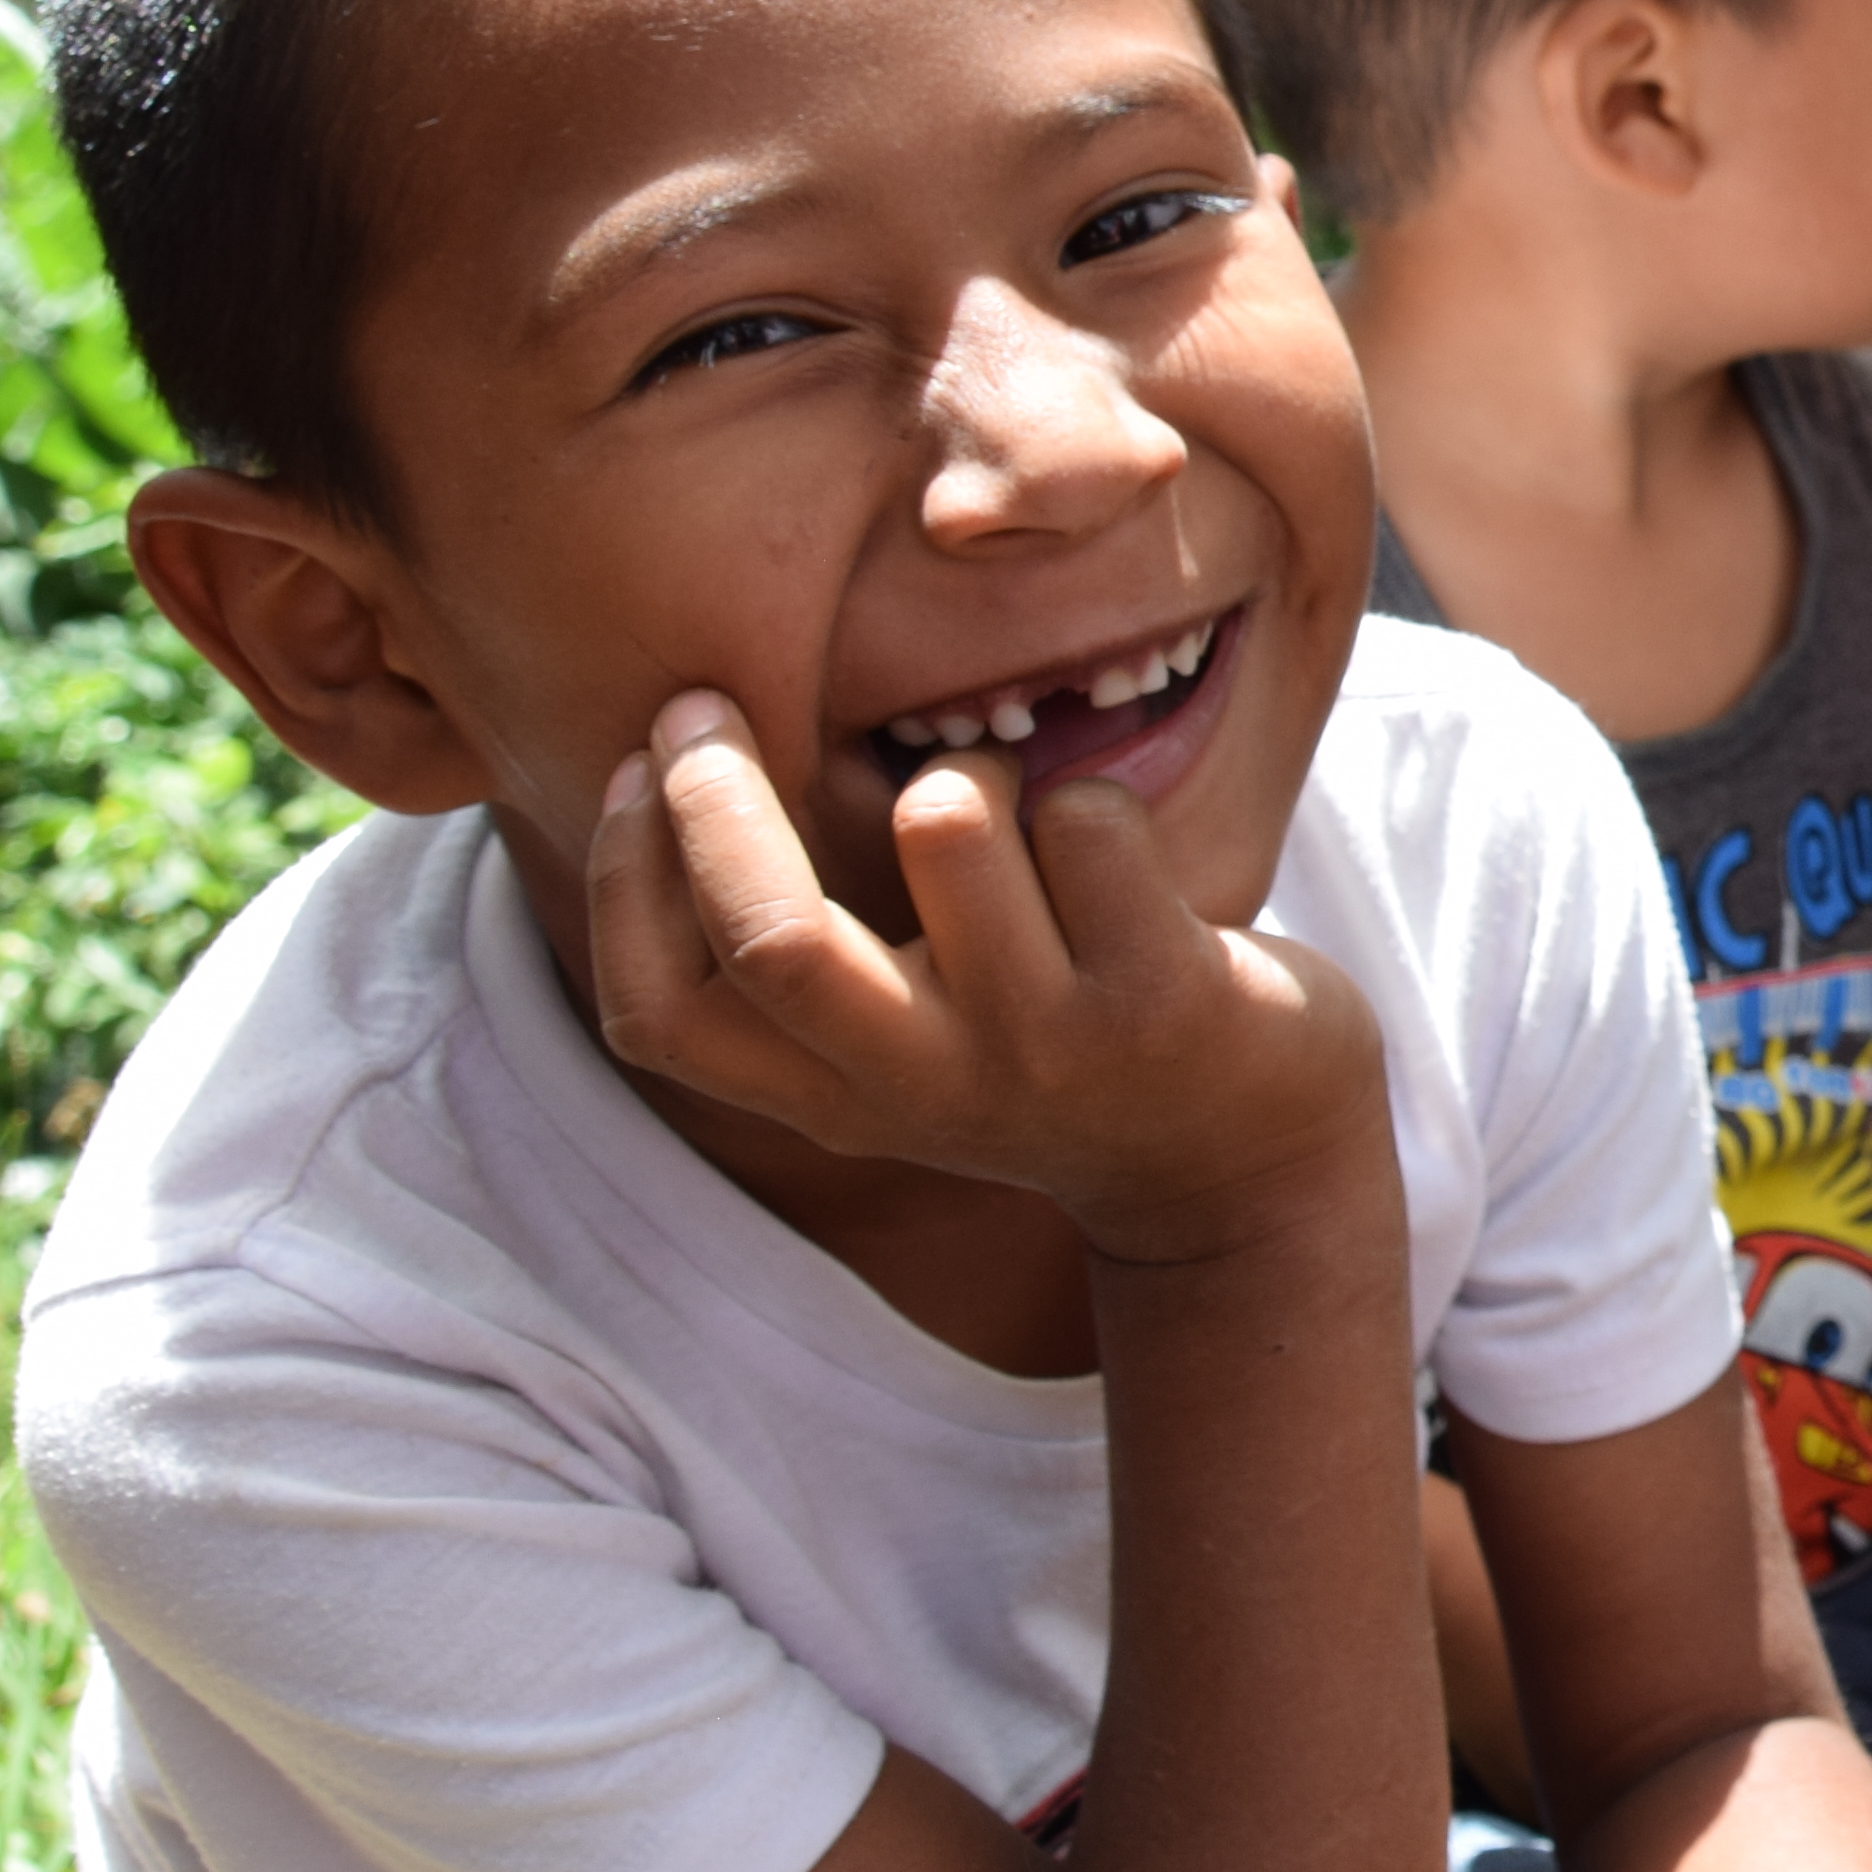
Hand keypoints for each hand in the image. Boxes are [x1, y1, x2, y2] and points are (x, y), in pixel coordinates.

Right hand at [589, 691, 1388, 1267]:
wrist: (1249, 1164)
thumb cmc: (1050, 1050)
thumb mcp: (906, 1045)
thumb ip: (811, 959)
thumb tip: (671, 774)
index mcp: (839, 1097)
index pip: (664, 1020)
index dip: (622, 886)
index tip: (633, 770)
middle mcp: (929, 1083)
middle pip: (777, 940)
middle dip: (720, 800)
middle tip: (706, 707)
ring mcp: (1049, 1042)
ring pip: (949, 825)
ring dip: (965, 767)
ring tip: (1006, 804)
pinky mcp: (1164, 996)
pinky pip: (1085, 819)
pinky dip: (1089, 796)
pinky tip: (1115, 853)